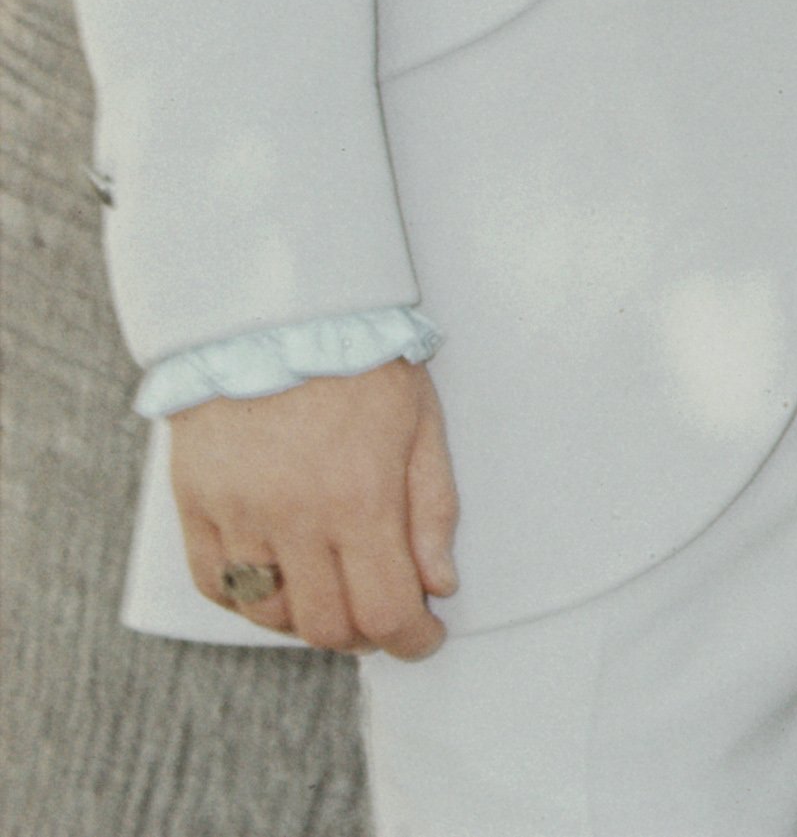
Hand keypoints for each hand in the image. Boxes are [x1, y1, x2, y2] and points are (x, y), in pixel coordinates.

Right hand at [169, 357, 455, 657]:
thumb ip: (433, 511)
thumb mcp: (423, 426)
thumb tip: (439, 585)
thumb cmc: (361, 364)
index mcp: (361, 500)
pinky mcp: (195, 507)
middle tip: (385, 619)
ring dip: (307, 621)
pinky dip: (248, 601)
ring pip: (268, 614)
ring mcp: (238, 516)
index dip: (410, 640)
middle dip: (365, 636)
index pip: (384, 611)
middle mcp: (294, 519)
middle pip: (325, 625)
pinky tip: (279, 583)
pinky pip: (214, 585)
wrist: (276, 317)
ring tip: (335, 594)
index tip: (424, 638)